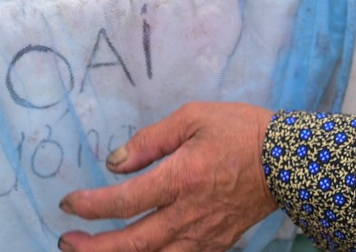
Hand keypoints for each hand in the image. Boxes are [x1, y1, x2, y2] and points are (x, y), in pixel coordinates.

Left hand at [58, 102, 276, 251]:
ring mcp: (204, 236)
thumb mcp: (193, 117)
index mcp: (181, 179)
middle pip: (133, 243)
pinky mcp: (217, 244)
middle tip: (66, 241)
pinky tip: (137, 251)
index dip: (90, 207)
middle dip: (94, 248)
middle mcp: (188, 214)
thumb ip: (150, 141)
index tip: (68, 204)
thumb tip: (114, 163)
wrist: (290, 161)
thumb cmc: (240, 131)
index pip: (124, 202)